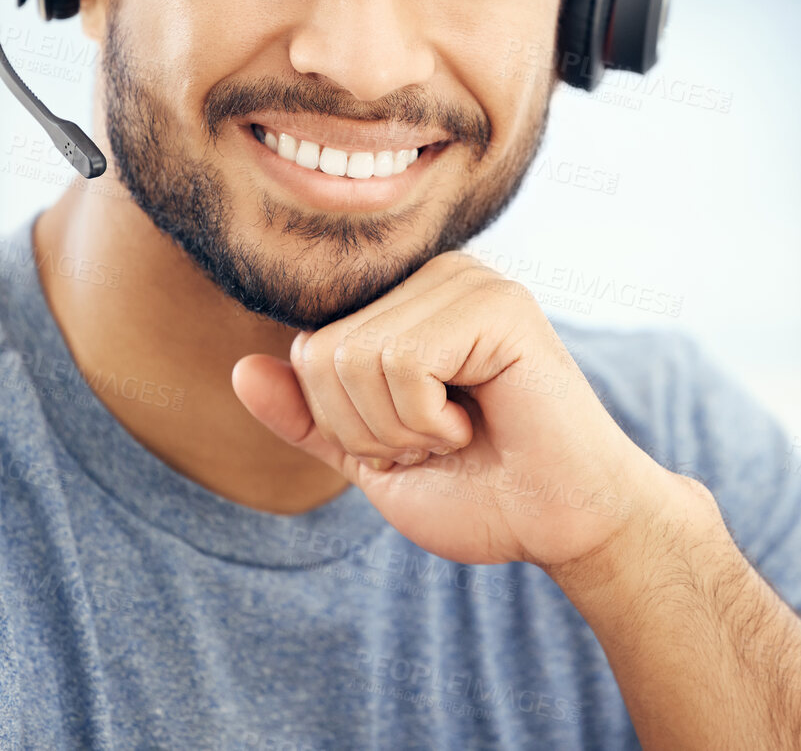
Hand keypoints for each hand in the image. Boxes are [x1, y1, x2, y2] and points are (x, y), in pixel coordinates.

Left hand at [231, 251, 677, 569]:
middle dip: (368, 429)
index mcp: (403, 303)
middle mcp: (432, 277)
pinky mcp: (498, 304)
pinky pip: (402, 361)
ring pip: (355, 357)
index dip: (345, 424)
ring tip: (461, 432)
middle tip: (439, 441)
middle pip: (321, 353)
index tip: (415, 440)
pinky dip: (429, 419)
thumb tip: (240, 370)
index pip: (307, 349)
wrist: (560, 524)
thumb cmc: (481, 492)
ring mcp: (467, 281)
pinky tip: (479, 422)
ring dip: (401, 428)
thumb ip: (309, 417)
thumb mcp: (372, 459)